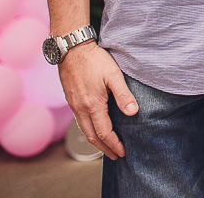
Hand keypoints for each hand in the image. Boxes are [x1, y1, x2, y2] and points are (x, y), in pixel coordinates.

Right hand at [57, 41, 138, 158]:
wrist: (71, 48)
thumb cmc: (95, 60)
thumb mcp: (114, 75)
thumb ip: (123, 95)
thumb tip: (132, 112)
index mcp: (93, 105)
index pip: (104, 132)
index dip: (114, 144)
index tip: (123, 152)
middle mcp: (81, 108)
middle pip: (92, 136)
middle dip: (104, 148)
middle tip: (116, 156)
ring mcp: (74, 105)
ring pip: (84, 129)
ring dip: (96, 141)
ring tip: (106, 147)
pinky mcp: (71, 99)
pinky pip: (79, 121)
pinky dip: (88, 130)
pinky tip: (94, 128)